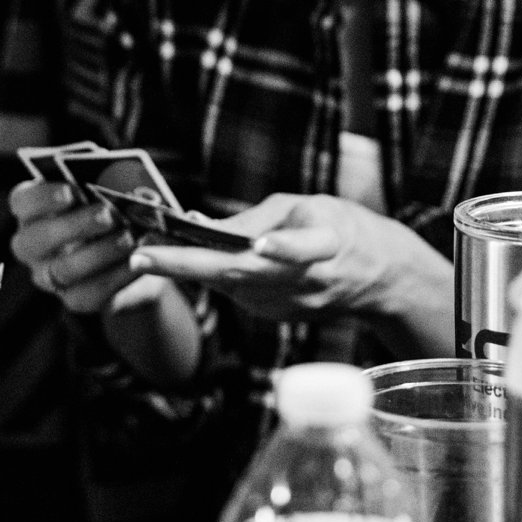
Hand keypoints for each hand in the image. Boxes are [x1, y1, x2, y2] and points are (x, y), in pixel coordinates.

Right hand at [8, 179, 137, 314]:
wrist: (140, 250)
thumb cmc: (119, 207)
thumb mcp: (116, 192)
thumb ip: (110, 186)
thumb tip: (119, 189)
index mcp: (33, 209)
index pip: (23, 202)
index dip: (42, 197)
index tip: (70, 191)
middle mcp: (32, 245)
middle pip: (35, 239)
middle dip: (73, 226)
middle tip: (107, 215)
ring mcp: (49, 276)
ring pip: (63, 270)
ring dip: (99, 253)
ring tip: (129, 239)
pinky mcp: (74, 298)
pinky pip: (87, 295)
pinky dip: (115, 277)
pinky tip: (137, 263)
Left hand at [127, 192, 456, 336]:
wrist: (381, 280)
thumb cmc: (344, 228)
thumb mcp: (310, 206)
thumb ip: (258, 218)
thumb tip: (201, 221)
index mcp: (326, 246)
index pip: (302, 247)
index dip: (283, 248)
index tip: (260, 244)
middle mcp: (304, 282)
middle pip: (241, 273)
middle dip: (187, 265)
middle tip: (141, 257)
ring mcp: (288, 304)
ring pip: (227, 285)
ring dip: (184, 270)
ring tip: (145, 254)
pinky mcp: (275, 315)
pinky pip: (233, 291)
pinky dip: (205, 274)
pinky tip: (181, 261)